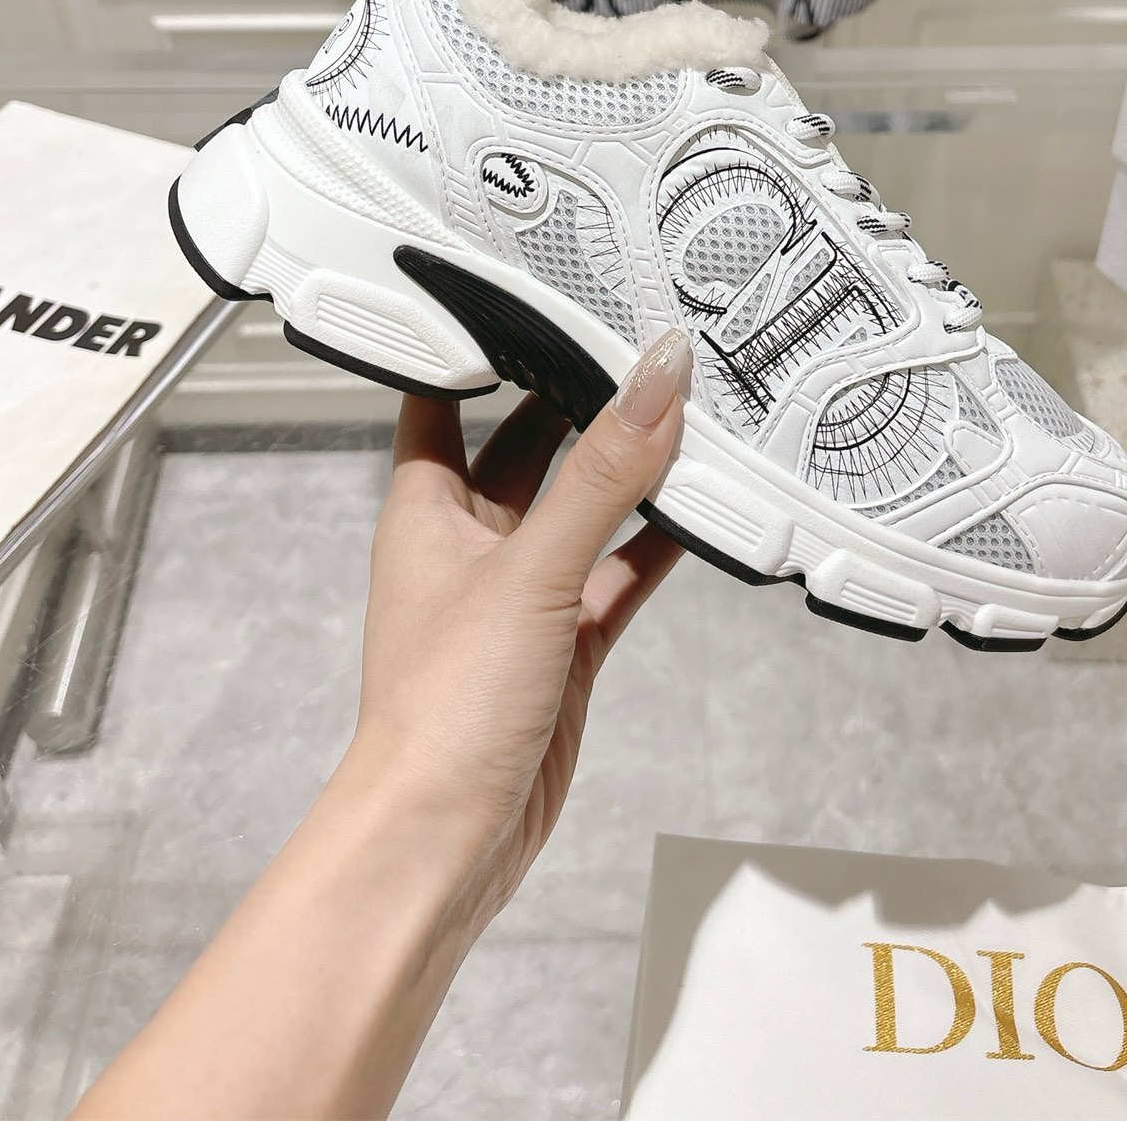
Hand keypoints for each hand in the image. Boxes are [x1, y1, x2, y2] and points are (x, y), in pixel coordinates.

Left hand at [350, 327, 691, 929]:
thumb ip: (602, 474)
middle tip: (640, 337)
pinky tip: (701, 509)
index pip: (444, 394)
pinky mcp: (563, 643)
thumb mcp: (531, 570)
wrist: (446, 841)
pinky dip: (654, 542)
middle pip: (528, 441)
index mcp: (425, 506)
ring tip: (689, 407)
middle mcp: (468, 541)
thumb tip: (656, 377)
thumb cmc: (442, 709)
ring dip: (627, 468)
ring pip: (581, 507)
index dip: (479, 341)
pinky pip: (615, 572)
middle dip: (579, 396)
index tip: (536, 285)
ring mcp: (519, 593)